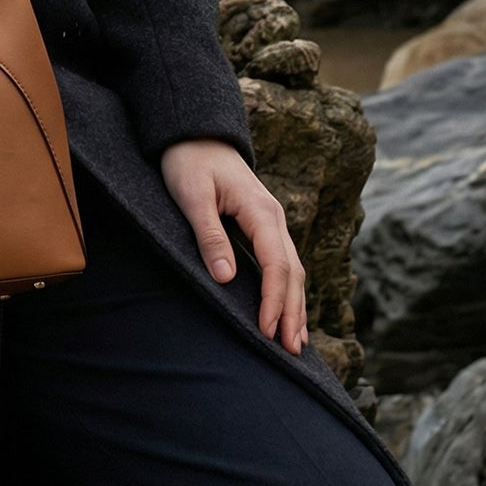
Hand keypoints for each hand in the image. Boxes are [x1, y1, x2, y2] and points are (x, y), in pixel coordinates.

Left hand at [159, 138, 306, 353]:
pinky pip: (282, 262)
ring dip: (296, 305)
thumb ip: (209, 234)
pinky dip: (288, 290)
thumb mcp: (192, 195)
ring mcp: (271, 221)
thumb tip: (226, 278)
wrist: (195, 133)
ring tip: (295, 342)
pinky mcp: (262, 225)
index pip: (276, 263)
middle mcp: (273, 217)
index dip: (274, 299)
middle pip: (293, 271)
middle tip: (290, 351)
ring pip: (293, 269)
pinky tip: (287, 311)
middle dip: (293, 311)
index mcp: (260, 211)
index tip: (268, 330)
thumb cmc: (189, 161)